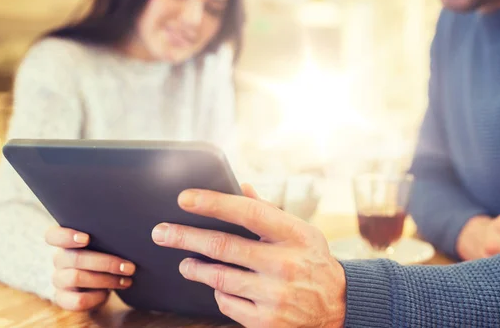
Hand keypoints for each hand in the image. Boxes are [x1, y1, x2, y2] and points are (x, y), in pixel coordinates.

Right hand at [45, 227, 135, 310]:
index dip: (66, 236)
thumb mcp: (108, 243)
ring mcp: (59, 280)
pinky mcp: (64, 298)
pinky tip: (109, 293)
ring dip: (106, 279)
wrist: (98, 282)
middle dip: (105, 262)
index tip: (87, 238)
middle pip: (74, 258)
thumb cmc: (106, 254)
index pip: (53, 236)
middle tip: (129, 266)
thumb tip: (149, 230)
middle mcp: (59, 259)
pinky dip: (97, 297)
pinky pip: (77, 300)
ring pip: (77, 278)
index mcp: (66, 242)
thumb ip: (115, 234)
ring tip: (127, 279)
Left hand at [152, 184, 346, 327]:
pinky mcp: (267, 322)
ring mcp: (275, 296)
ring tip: (185, 262)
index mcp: (295, 235)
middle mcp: (285, 265)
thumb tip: (241, 186)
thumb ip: (269, 211)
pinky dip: (218, 293)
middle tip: (161, 233)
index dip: (214, 203)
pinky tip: (217, 286)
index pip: (248, 212)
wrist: (339, 305)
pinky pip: (227, 304)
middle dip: (185, 238)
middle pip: (223, 247)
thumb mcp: (301, 231)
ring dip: (195, 268)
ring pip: (219, 278)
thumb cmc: (313, 261)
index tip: (185, 198)